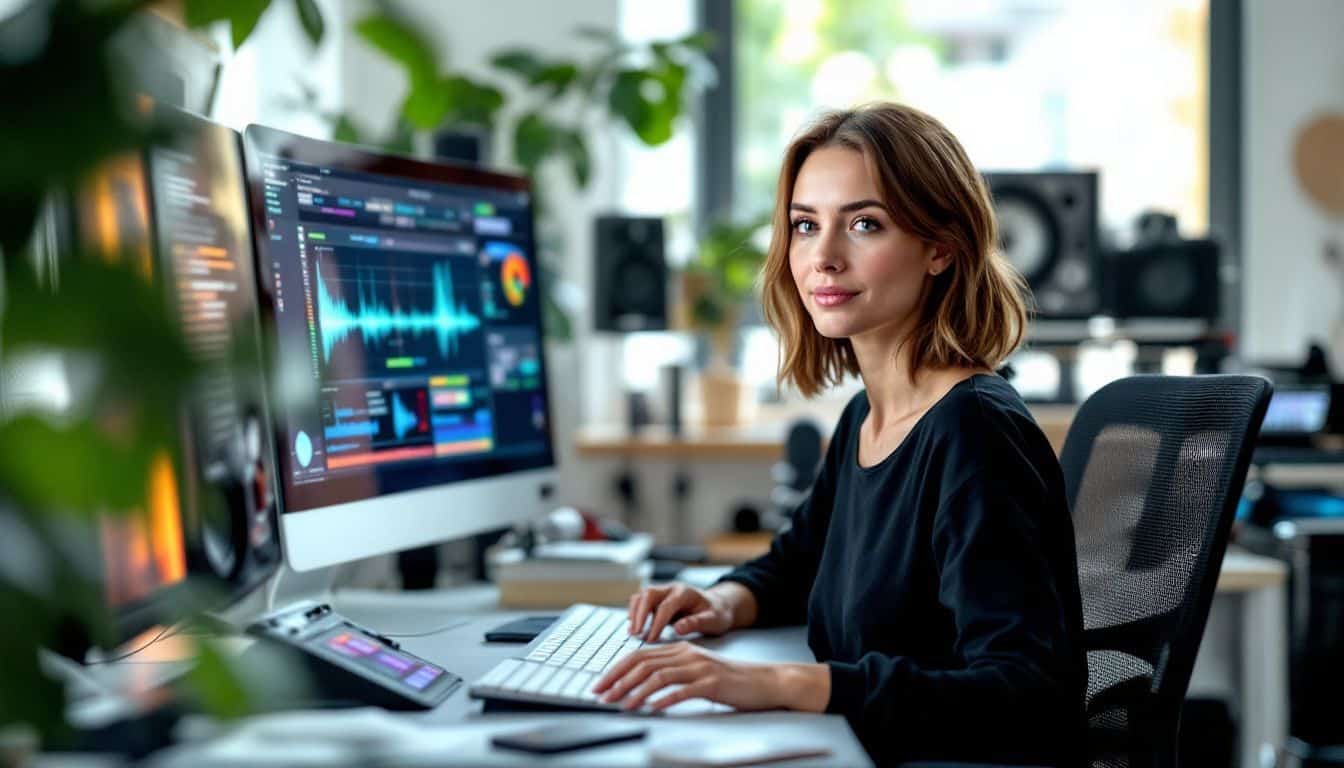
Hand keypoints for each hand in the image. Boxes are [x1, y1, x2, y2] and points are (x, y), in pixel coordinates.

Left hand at [592, 642, 790, 712]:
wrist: (764, 681)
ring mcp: (700, 667)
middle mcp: (687, 654)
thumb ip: (673, 673)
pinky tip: (652, 709)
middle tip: (601, 695)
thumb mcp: (697, 671)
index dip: (616, 669)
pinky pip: (683, 690)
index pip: (639, 655)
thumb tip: (642, 688)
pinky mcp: (712, 683)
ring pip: (659, 675)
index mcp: (680, 650)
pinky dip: (664, 699)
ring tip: (621, 705)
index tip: (600, 684)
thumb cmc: (730, 680)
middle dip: (618, 680)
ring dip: (635, 691)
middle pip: (644, 663)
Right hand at [627, 583, 734, 641]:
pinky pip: (641, 601)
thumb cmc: (717, 614)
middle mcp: (672, 589)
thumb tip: (678, 629)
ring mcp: (664, 592)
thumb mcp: (713, 620)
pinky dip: (635, 612)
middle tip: (635, 633)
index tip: (651, 639)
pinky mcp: (658, 599)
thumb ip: (697, 623)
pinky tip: (634, 627)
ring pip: (642, 595)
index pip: (666, 606)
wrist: (718, 605)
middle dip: (640, 614)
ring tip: (632, 632)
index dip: (656, 623)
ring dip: (634, 612)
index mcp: (686, 593)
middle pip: (649, 594)